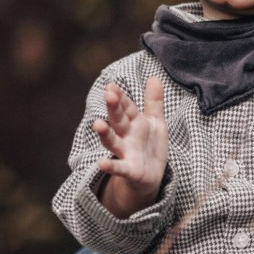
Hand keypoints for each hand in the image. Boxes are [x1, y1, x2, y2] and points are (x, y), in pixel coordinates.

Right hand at [93, 77, 168, 218]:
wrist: (150, 176)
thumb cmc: (149, 146)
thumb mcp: (155, 122)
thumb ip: (153, 102)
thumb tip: (153, 77)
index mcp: (134, 123)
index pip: (126, 107)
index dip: (120, 97)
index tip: (112, 85)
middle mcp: (126, 136)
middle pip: (118, 120)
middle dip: (114, 107)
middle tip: (109, 94)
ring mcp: (126, 153)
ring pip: (113, 142)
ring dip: (105, 133)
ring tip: (98, 124)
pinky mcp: (130, 170)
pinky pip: (119, 168)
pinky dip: (110, 167)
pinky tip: (101, 164)